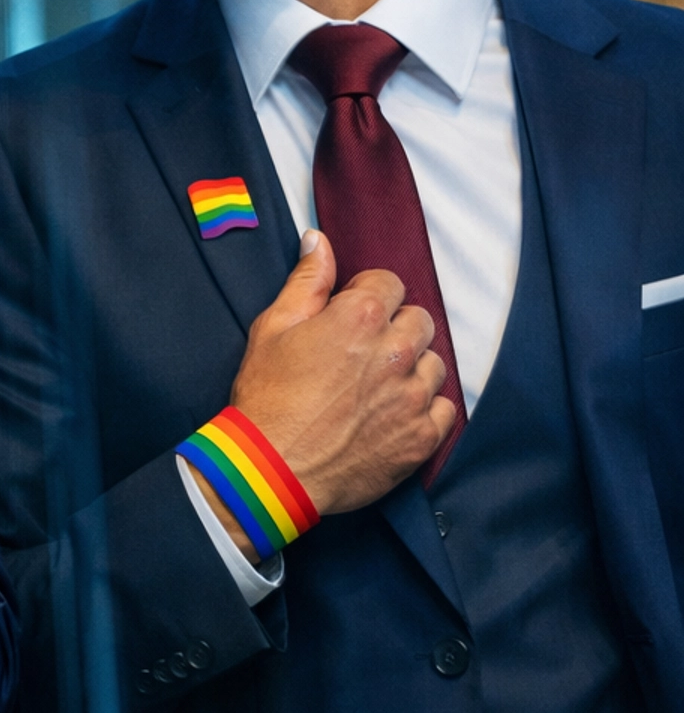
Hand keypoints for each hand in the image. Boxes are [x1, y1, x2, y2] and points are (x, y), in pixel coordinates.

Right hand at [188, 232, 454, 558]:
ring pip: (435, 363)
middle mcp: (395, 352)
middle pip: (419, 320)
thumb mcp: (272, 328)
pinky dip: (425, 409)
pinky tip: (393, 415)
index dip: (366, 297)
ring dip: (412, 368)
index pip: (389, 283)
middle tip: (361, 354)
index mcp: (359, 317)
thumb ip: (306, 281)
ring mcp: (412, 397)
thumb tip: (320, 241)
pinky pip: (445, 409)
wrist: (269, 471)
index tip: (348, 317)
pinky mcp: (421, 438)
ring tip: (377, 387)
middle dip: (394, 328)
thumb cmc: (265, 398)